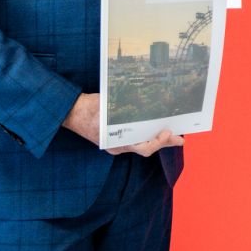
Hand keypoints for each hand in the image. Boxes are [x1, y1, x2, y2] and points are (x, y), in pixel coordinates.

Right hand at [61, 92, 182, 154]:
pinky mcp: (116, 138)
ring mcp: (116, 144)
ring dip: (158, 139)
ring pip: (142, 144)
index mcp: (116, 142)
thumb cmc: (87, 109)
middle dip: (165, 142)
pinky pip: (135, 139)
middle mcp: (118, 147)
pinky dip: (146, 134)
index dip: (158, 142)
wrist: (70, 112)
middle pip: (147, 147)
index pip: (143, 147)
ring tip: (174, 134)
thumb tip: (145, 102)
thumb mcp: (106, 107)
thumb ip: (123, 109)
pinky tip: (154, 128)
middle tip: (181, 139)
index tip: (167, 132)